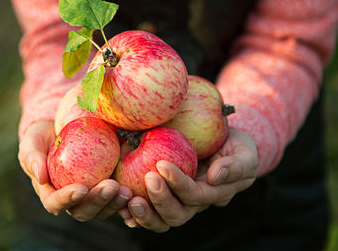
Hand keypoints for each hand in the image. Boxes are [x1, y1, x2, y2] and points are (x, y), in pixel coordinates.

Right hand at [18, 120, 132, 220]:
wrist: (60, 129)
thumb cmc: (41, 137)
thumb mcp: (32, 142)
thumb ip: (32, 157)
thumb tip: (39, 177)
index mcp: (49, 192)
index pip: (55, 203)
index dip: (67, 200)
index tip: (80, 188)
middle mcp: (70, 200)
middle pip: (83, 210)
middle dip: (97, 201)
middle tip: (111, 186)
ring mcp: (89, 197)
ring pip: (102, 209)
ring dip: (114, 202)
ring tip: (126, 190)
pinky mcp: (104, 190)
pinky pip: (115, 199)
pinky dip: (125, 198)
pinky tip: (135, 189)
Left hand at [119, 129, 257, 231]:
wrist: (221, 143)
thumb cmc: (235, 147)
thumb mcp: (244, 153)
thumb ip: (235, 165)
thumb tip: (215, 176)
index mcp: (212, 194)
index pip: (195, 195)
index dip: (179, 184)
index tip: (162, 164)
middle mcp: (192, 203)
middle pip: (176, 214)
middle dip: (160, 200)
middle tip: (147, 178)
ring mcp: (176, 202)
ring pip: (161, 219)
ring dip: (144, 213)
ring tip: (128, 198)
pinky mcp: (160, 198)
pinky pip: (147, 211)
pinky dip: (132, 213)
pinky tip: (119, 206)